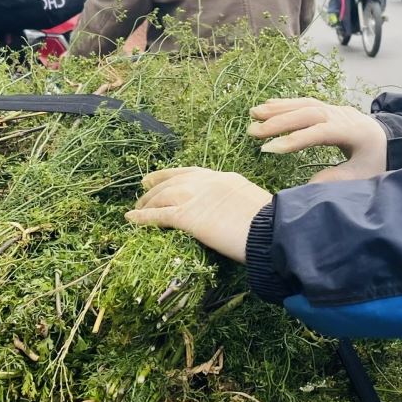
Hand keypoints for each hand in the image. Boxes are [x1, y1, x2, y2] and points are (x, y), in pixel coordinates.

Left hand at [126, 168, 270, 262]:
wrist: (269, 229)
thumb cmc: (268, 224)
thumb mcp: (252, 205)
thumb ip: (236, 206)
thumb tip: (232, 218)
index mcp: (223, 178)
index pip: (192, 172)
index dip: (172, 175)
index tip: (159, 177)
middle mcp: (206, 182)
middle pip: (173, 181)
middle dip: (155, 186)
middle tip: (142, 192)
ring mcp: (195, 197)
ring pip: (162, 196)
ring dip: (146, 203)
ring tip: (135, 210)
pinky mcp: (187, 216)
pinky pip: (158, 215)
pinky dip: (142, 217)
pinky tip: (131, 220)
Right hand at [248, 98, 387, 183]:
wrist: (390, 141)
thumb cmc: (375, 161)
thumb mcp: (363, 176)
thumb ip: (338, 179)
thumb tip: (310, 185)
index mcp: (353, 132)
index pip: (320, 133)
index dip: (295, 140)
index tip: (269, 150)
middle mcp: (343, 116)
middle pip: (308, 114)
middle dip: (279, 121)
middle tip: (253, 131)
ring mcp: (336, 109)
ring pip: (305, 104)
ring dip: (278, 108)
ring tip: (253, 114)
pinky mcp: (330, 108)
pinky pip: (306, 103)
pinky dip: (286, 103)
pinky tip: (268, 106)